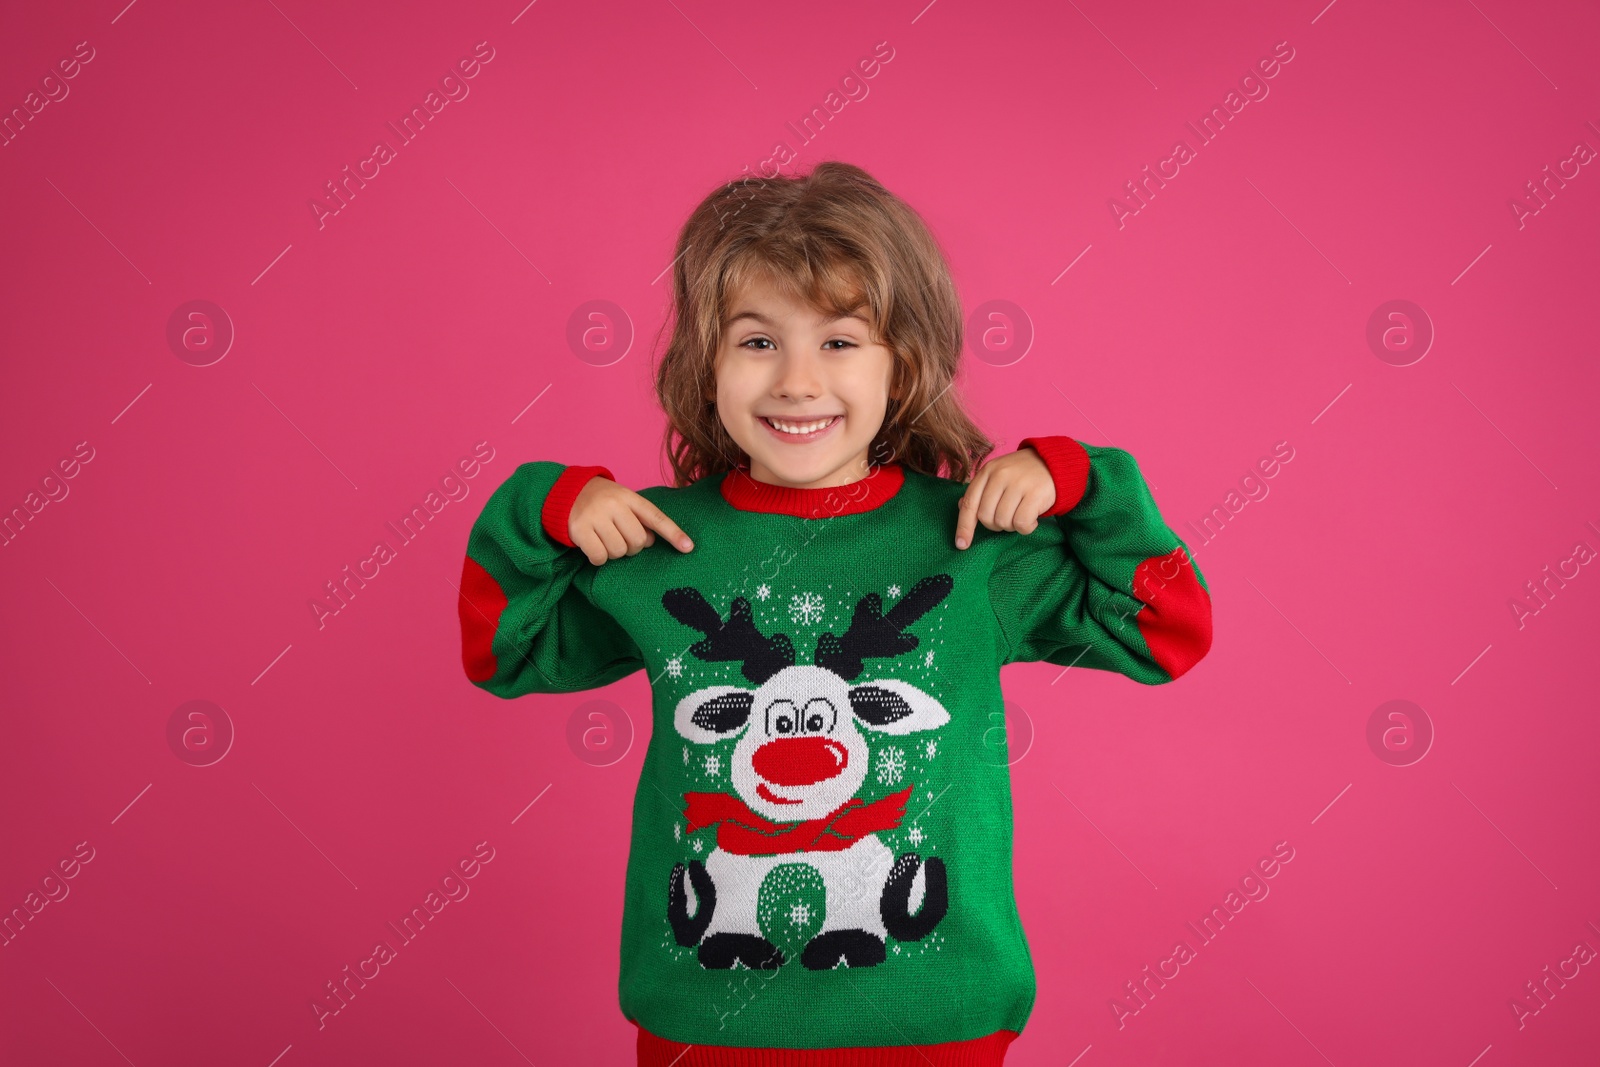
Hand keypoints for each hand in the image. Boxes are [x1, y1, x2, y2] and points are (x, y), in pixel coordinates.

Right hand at [568, 477, 693, 564]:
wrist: (566, 493)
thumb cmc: (602, 501)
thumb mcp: (623, 500)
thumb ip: (639, 517)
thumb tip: (652, 541)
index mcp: (629, 497)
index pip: (656, 517)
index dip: (673, 533)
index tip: (688, 548)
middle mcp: (613, 504)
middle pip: (638, 541)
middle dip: (633, 547)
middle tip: (622, 538)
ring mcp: (595, 517)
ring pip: (619, 551)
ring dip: (615, 553)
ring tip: (606, 540)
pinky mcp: (579, 530)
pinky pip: (600, 557)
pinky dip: (599, 558)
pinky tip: (594, 547)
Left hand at [954, 446, 1055, 549]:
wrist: (1055, 463)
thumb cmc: (1022, 475)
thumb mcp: (998, 476)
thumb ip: (981, 491)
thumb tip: (962, 507)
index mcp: (987, 471)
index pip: (969, 503)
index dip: (964, 527)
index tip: (961, 544)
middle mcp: (1000, 475)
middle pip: (986, 517)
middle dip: (995, 525)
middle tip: (1009, 516)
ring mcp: (1018, 483)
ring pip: (1003, 522)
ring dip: (1012, 526)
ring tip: (1022, 514)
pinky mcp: (1035, 493)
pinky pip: (1022, 523)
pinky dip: (1026, 527)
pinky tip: (1033, 518)